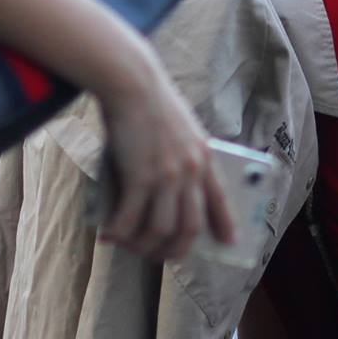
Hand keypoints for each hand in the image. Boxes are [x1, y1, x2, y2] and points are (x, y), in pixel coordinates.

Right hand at [97, 54, 234, 260]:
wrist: (133, 83)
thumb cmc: (152, 102)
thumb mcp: (183, 128)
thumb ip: (184, 155)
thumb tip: (167, 187)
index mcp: (205, 158)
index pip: (221, 200)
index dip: (225, 225)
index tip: (229, 243)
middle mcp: (191, 172)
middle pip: (190, 227)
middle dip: (176, 249)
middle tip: (160, 255)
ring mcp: (167, 176)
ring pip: (160, 229)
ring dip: (143, 245)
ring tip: (129, 245)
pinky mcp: (140, 177)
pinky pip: (130, 218)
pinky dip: (119, 232)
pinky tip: (107, 236)